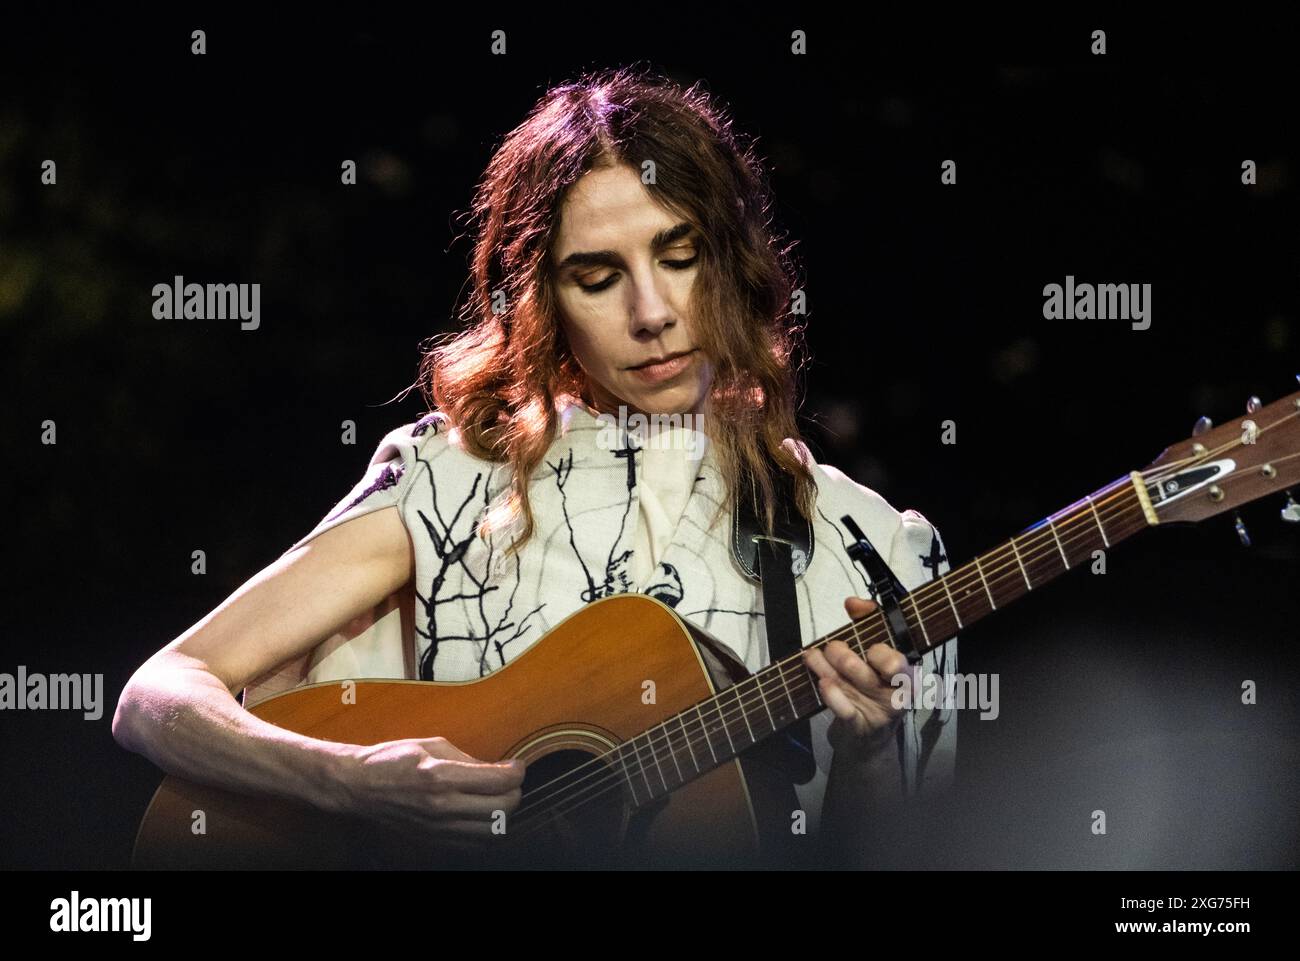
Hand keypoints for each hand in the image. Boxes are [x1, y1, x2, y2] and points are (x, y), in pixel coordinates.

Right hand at [340, 735, 524, 850]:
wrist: (360, 786)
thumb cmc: (393, 759)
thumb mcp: (432, 745)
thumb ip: (468, 759)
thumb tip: (496, 769)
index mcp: (442, 775)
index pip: (498, 781)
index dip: (517, 772)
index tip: (517, 766)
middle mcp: (443, 805)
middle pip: (502, 808)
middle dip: (515, 792)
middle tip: (511, 781)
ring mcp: (438, 827)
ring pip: (492, 831)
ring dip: (504, 814)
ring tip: (499, 798)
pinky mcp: (434, 840)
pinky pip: (474, 844)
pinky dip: (487, 831)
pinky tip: (483, 815)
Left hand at [802, 596, 913, 759]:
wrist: (866, 738)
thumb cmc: (870, 688)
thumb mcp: (871, 657)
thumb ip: (867, 623)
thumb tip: (854, 602)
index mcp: (906, 672)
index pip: (899, 656)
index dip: (880, 647)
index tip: (864, 638)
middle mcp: (898, 691)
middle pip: (878, 663)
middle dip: (847, 652)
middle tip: (832, 648)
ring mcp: (881, 711)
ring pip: (856, 681)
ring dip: (828, 665)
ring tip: (812, 655)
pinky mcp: (861, 727)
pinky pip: (846, 710)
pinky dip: (832, 695)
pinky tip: (821, 682)